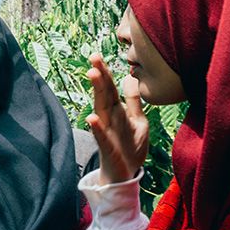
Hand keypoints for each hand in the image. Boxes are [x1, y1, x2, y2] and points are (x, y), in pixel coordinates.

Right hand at [86, 54, 148, 184]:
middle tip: (93, 58)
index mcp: (117, 111)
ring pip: (100, 109)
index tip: (97, 55)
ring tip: (92, 75)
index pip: (109, 88)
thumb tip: (130, 77)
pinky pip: (101, 136)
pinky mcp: (107, 147)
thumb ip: (133, 101)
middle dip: (99, 76)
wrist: (126, 174)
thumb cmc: (130, 147)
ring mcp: (106, 132)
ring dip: (96, 92)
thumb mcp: (137, 121)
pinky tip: (91, 118)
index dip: (105, 72)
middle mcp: (109, 118)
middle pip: (103, 93)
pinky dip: (96, 127)